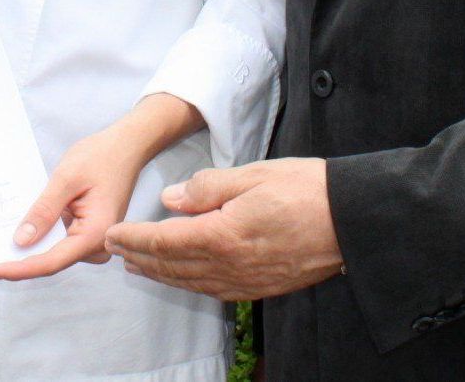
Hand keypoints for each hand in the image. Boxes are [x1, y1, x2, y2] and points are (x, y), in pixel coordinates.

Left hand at [0, 124, 149, 280]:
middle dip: (21, 260)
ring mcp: (94, 240)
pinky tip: (22, 229)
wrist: (127, 146)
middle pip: (52, 261)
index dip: (19, 269)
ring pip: (55, 253)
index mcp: (95, 234)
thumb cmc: (101, 156)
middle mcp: (97, 244)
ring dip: (30, 248)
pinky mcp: (89, 233)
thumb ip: (44, 211)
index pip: (51, 261)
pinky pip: (61, 241)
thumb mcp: (66, 178)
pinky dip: (42, 236)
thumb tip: (21, 241)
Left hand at [103, 157, 342, 299]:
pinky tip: (184, 278)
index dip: (134, 239)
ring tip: (139, 266)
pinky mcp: (262, 287)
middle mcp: (230, 266)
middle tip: (116, 251)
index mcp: (222, 235)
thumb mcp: (252, 174)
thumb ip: (206, 188)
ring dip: (161, 275)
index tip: (112, 234)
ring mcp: (247, 281)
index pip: (164, 241)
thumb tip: (170, 199)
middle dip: (141, 259)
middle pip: (173, 267)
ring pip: (191, 283)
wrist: (352, 221)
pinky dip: (190, 284)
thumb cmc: (305, 190)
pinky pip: (215, 290)